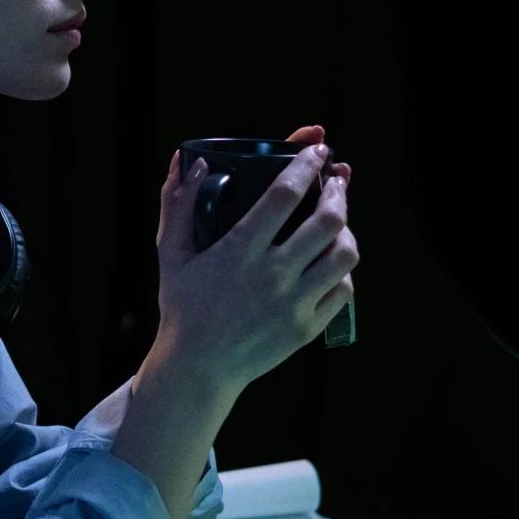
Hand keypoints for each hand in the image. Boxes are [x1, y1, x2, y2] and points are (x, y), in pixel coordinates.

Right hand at [152, 126, 358, 392]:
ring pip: (344, 256)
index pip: (283, 195)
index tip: (317, 149)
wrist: (198, 368)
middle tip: (336, 180)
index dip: (305, 165)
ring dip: (347, 231)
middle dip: (338, 192)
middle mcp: (272, 276)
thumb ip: (178, 204)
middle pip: (327, 222)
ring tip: (338, 221)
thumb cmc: (183, 308)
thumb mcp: (171, 254)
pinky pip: (343, 291)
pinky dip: (343, 271)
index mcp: (239, 252)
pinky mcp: (307, 328)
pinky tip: (331, 261)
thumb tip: (188, 162)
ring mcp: (293, 304)